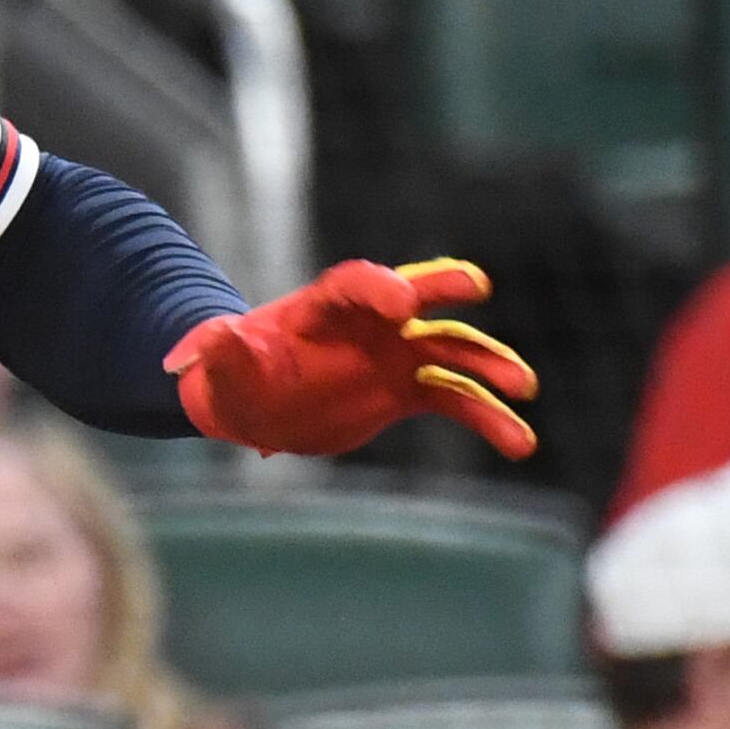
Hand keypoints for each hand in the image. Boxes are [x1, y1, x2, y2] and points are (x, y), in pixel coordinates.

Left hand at [165, 257, 538, 461]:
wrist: (254, 401)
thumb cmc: (234, 375)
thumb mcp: (220, 367)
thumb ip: (219, 351)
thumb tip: (206, 340)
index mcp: (323, 306)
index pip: (355, 285)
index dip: (377, 288)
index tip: (402, 301)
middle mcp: (370, 321)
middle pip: (416, 296)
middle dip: (445, 289)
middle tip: (477, 286)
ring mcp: (395, 353)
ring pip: (450, 352)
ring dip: (487, 366)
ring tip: (523, 387)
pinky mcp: (406, 390)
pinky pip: (455, 399)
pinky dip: (487, 417)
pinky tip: (520, 443)